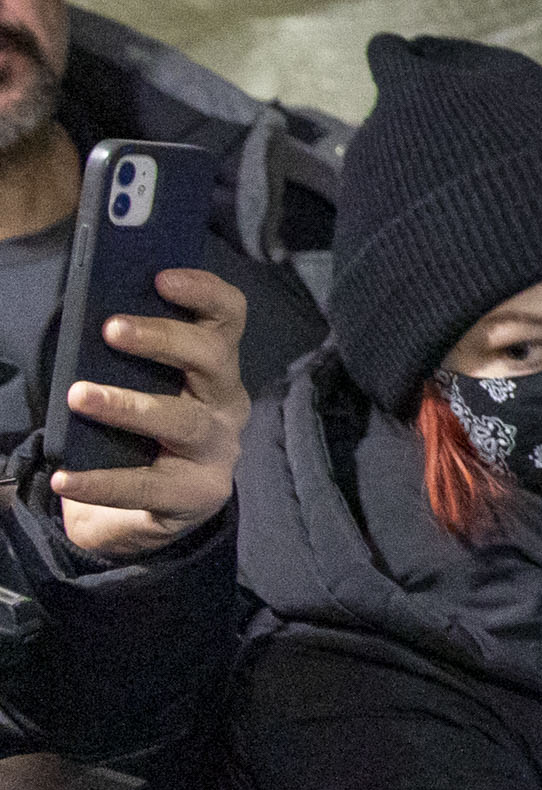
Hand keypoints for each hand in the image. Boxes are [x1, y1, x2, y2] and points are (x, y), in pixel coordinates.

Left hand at [50, 267, 250, 562]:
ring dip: (129, 405)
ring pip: (183, 419)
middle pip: (213, 359)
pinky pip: (148, 486)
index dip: (203, 293)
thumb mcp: (136, 387)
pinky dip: (102, 482)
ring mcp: (217, 451)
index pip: (227, 319)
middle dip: (163, 338)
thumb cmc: (135, 435)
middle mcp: (226, 404)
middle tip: (110, 328)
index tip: (161, 276)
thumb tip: (90, 319)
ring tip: (79, 396)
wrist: (143, 512)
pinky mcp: (197, 496)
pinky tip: (66, 477)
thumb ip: (124, 357)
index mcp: (215, 368)